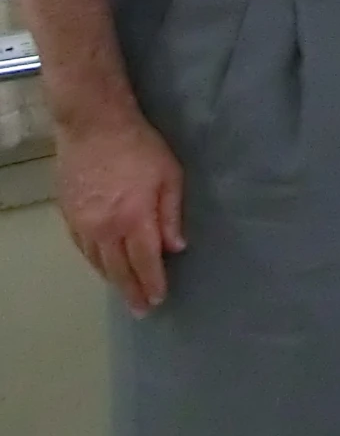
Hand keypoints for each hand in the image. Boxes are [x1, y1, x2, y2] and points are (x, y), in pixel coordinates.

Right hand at [56, 112, 186, 315]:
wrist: (92, 125)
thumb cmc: (140, 146)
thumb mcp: (170, 175)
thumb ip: (172, 214)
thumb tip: (176, 247)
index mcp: (134, 219)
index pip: (145, 262)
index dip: (152, 283)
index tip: (158, 300)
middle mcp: (105, 228)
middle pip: (118, 269)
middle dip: (131, 291)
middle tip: (141, 310)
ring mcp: (82, 222)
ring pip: (97, 261)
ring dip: (112, 279)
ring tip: (124, 292)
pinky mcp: (68, 214)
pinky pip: (81, 248)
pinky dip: (94, 261)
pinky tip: (101, 266)